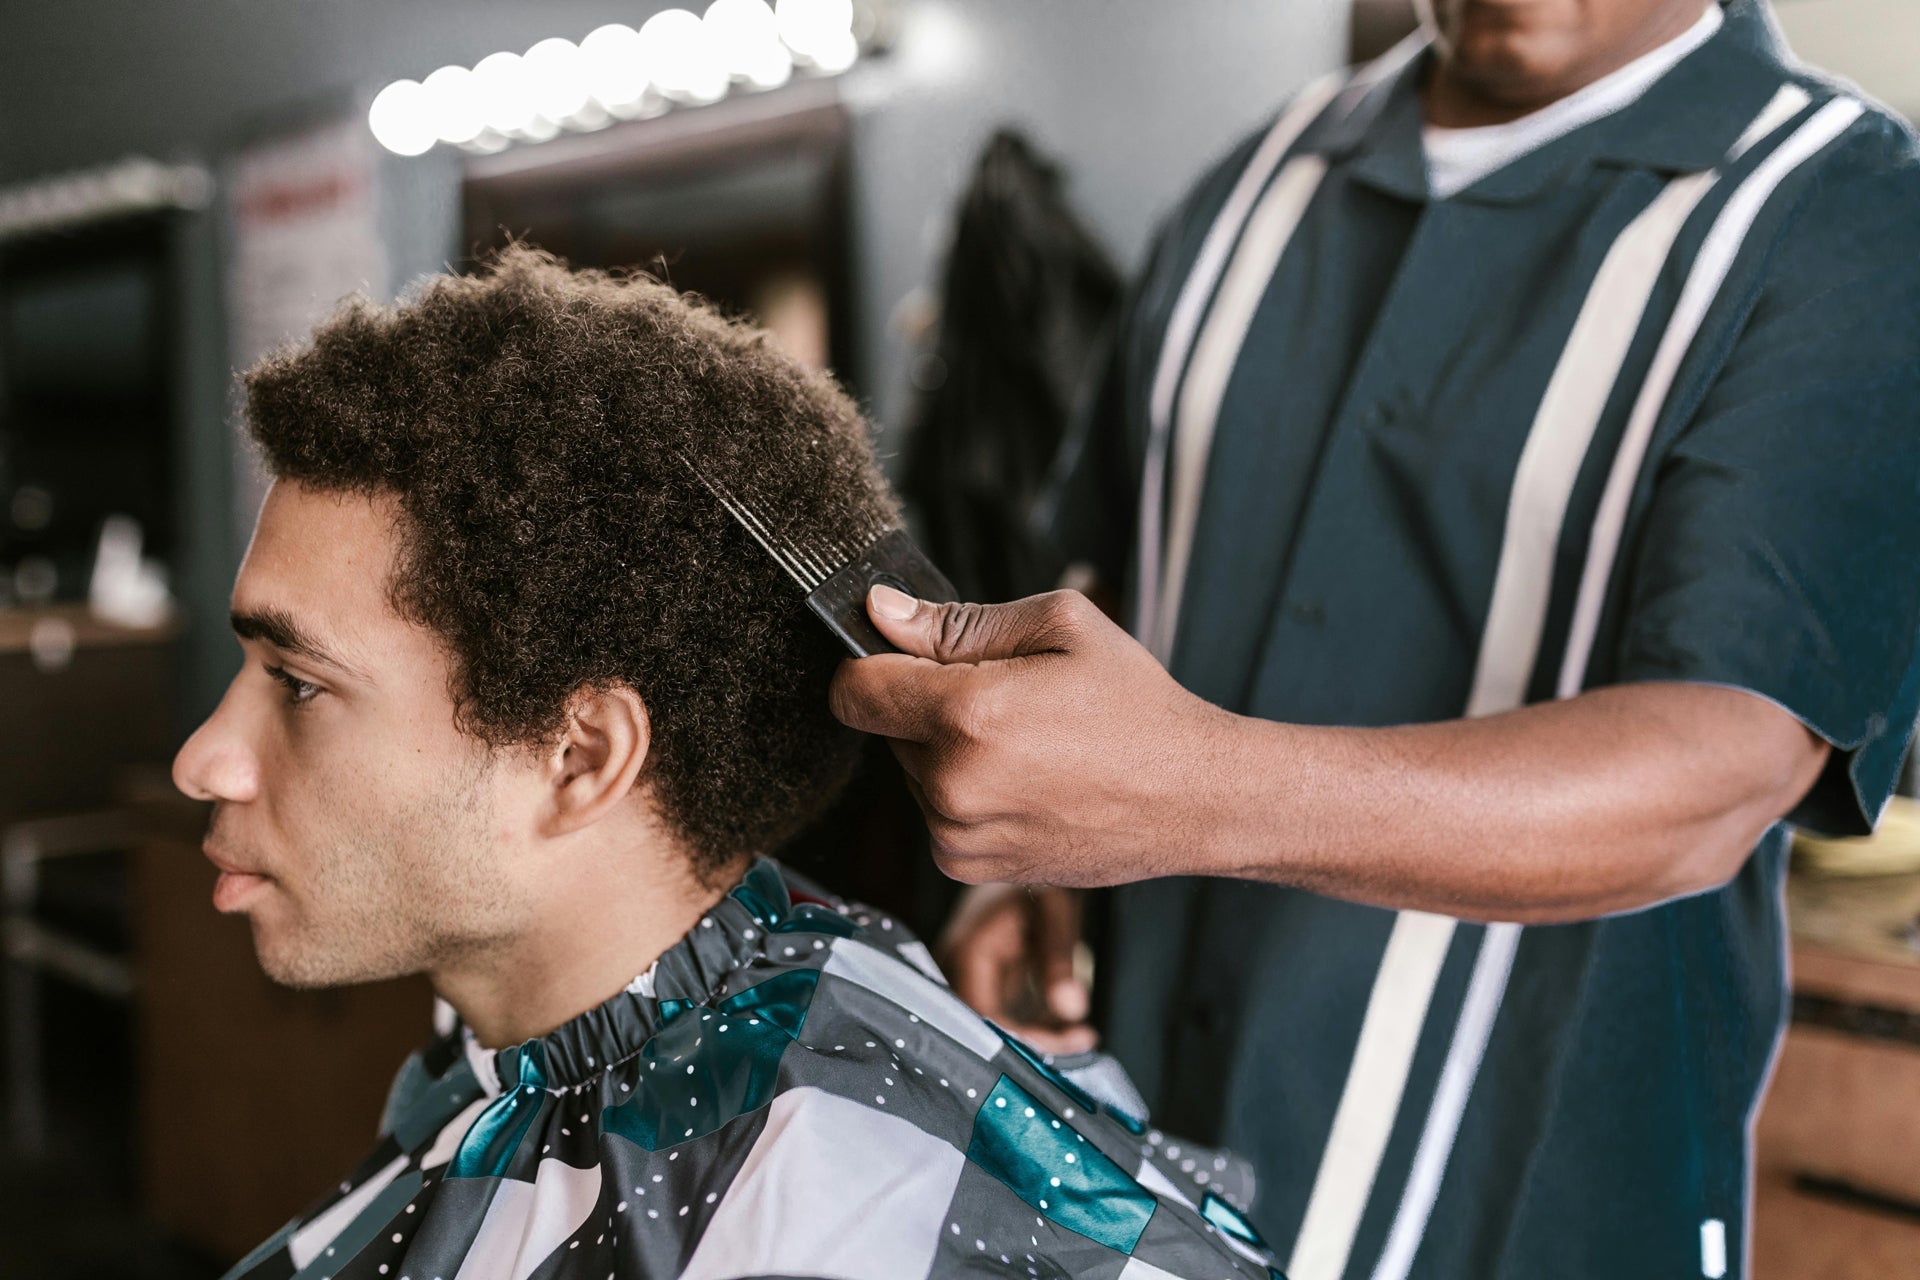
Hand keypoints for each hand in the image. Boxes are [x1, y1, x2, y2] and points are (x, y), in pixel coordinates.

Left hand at [828, 585, 1235, 885]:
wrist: (1191, 798)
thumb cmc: (1136, 708)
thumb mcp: (1060, 626)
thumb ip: (957, 621)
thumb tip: (882, 612)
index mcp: (968, 717)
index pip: (853, 690)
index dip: (874, 662)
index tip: (907, 656)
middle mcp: (952, 786)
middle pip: (887, 728)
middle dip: (928, 705)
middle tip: (1006, 699)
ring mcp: (957, 836)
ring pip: (912, 771)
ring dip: (947, 751)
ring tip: (1026, 743)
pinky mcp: (966, 868)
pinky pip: (935, 812)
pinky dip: (964, 793)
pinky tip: (1025, 781)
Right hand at [939, 883, 1096, 1054]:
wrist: (1025, 852)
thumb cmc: (1036, 880)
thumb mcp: (1055, 914)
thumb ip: (1060, 961)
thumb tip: (1072, 1010)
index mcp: (967, 954)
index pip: (985, 1018)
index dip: (1022, 1040)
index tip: (1065, 1043)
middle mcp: (956, 969)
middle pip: (987, 1029)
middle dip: (1034, 1044)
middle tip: (1081, 1041)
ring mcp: (965, 977)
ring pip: (996, 1027)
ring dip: (1038, 1037)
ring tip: (1082, 1036)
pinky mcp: (980, 982)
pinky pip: (1002, 1017)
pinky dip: (1035, 1025)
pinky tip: (1069, 1027)